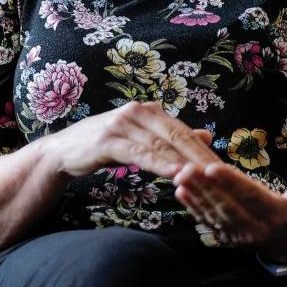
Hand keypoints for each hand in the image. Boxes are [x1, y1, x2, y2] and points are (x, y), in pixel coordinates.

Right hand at [43, 101, 218, 179]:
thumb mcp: (142, 140)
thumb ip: (171, 138)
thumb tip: (206, 136)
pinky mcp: (109, 139)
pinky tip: (174, 173)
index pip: (183, 131)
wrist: (64, 151)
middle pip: (176, 135)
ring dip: (183, 161)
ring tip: (203, 176)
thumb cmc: (106, 146)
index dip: (203, 150)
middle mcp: (138, 111)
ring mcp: (123, 123)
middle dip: (199, 156)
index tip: (222, 169)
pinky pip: (140, 152)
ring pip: (160, 144)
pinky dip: (159, 163)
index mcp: (149, 110)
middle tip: (220, 174)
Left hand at [174, 149, 286, 261]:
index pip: (250, 195)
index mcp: (276, 214)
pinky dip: (193, 207)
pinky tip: (180, 191)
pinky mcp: (227, 237)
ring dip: (195, 195)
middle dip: (205, 187)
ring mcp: (239, 235)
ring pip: (214, 214)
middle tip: (185, 167)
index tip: (212, 167)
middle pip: (226, 205)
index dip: (231, 182)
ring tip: (180, 176)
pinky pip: (208, 222)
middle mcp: (255, 227)